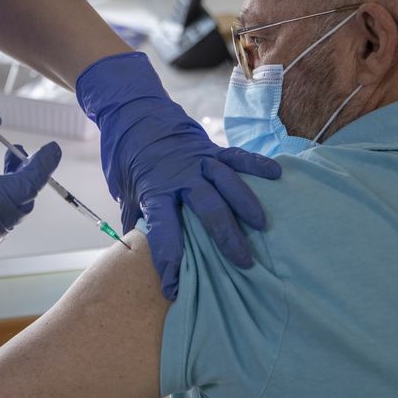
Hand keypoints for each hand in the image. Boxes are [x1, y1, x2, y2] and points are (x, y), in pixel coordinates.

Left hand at [76, 52, 280, 299]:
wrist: (131, 110)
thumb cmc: (125, 155)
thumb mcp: (121, 190)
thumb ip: (133, 219)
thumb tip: (133, 253)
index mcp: (153, 190)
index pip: (162, 229)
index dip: (169, 259)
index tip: (174, 287)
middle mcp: (180, 176)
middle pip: (206, 208)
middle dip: (225, 237)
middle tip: (243, 263)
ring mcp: (198, 160)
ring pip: (226, 182)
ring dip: (245, 204)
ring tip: (262, 226)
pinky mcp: (211, 147)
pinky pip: (236, 156)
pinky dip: (256, 164)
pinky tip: (276, 175)